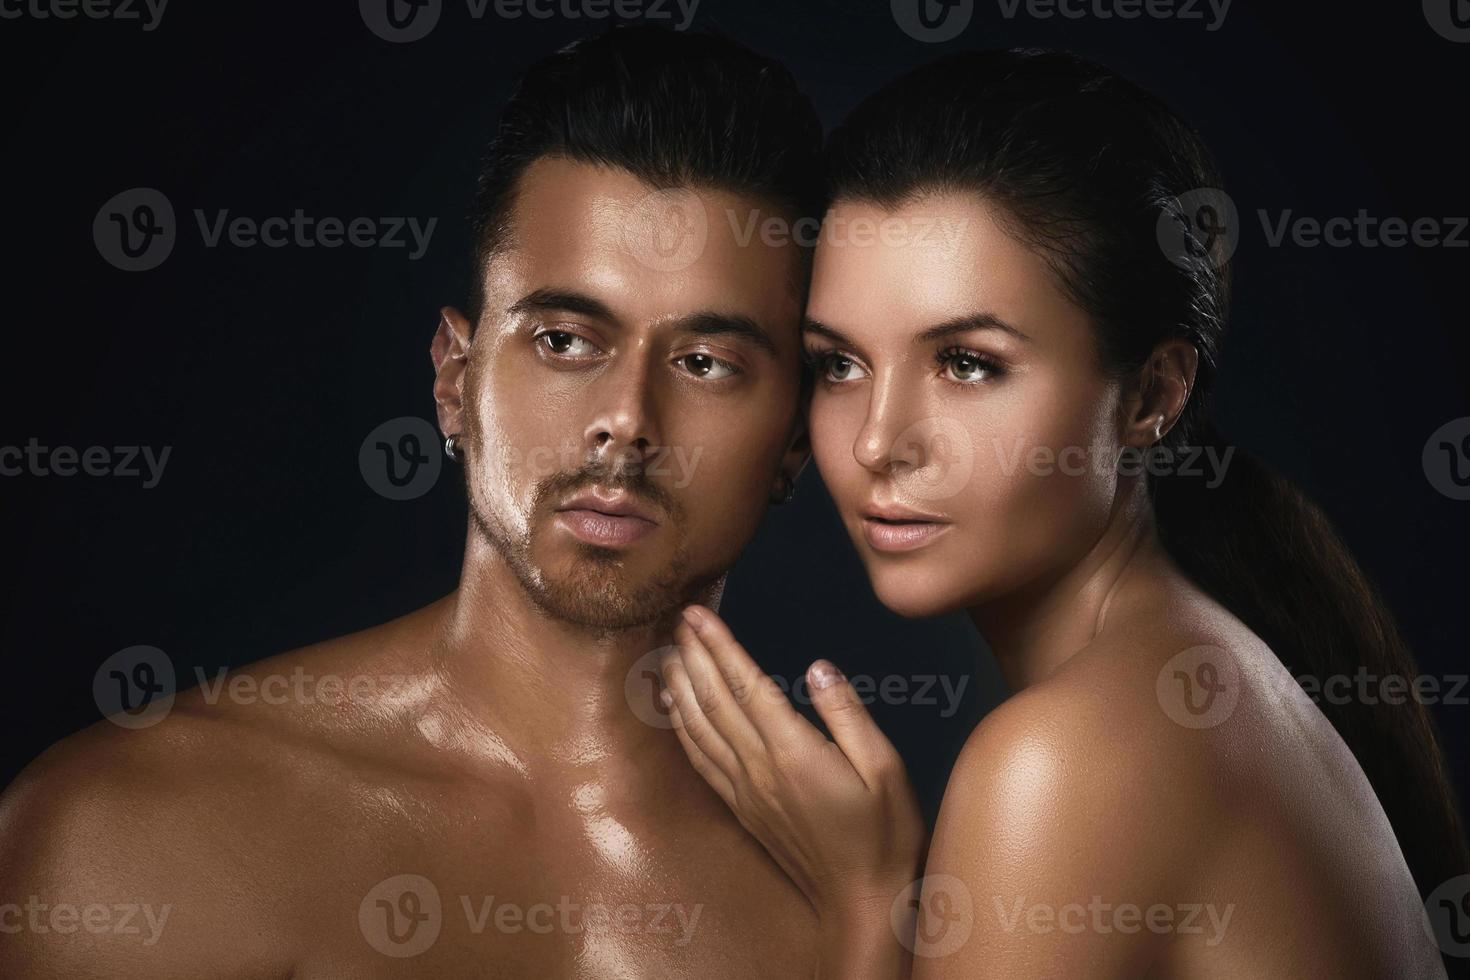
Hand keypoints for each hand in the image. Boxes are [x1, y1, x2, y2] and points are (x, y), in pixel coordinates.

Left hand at [659, 604, 925, 924]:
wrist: (862, 902)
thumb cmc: (884, 833)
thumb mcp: (885, 768)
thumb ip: (848, 715)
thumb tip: (819, 668)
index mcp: (794, 752)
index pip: (745, 685)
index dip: (719, 645)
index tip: (699, 614)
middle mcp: (759, 769)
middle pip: (714, 701)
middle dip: (694, 655)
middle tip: (678, 619)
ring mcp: (745, 791)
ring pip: (699, 729)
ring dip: (681, 686)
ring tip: (668, 651)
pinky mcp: (742, 809)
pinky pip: (701, 760)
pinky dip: (681, 728)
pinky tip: (674, 708)